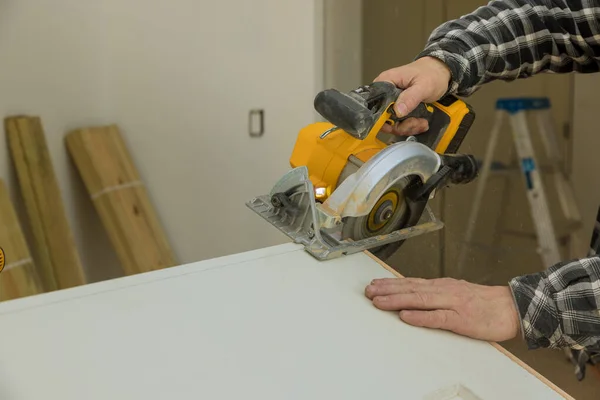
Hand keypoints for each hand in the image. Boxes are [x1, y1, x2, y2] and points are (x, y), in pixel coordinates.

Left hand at [364, 277, 519, 342]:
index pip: (411, 283)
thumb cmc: (483, 302)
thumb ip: (436, 294)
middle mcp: (444, 290)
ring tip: (379, 301)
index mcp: (442, 286)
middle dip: (387, 290)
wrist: (512, 306)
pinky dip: (420, 316)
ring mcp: (452, 303)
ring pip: (419, 300)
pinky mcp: (461, 319)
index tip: (374, 285)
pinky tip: (406, 316)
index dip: (390, 284)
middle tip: (368, 292)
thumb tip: (414, 295)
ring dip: (397, 300)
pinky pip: (437, 317)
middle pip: (410, 289)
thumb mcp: (456, 293)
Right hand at [374, 56, 451, 135]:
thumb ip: (410, 98)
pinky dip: (411, 127)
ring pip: (392, 124)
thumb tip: (397, 111)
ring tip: (421, 121)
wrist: (442, 72)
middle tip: (415, 122)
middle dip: (400, 125)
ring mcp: (392, 102)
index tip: (398, 122)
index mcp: (386, 82)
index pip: (374, 104)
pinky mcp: (399, 109)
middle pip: (382, 118)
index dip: (383, 118)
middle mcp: (385, 93)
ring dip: (408, 127)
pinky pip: (400, 124)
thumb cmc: (432, 73)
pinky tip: (421, 122)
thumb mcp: (423, 86)